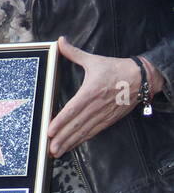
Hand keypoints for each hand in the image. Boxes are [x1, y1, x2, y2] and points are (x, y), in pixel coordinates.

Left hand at [47, 37, 154, 156]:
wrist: (143, 78)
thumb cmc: (116, 68)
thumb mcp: (94, 60)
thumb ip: (74, 53)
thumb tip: (60, 41)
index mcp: (90, 92)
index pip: (72, 110)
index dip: (60, 122)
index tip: (49, 131)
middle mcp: (96, 106)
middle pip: (76, 125)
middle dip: (62, 138)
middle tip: (50, 149)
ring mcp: (104, 114)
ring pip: (84, 131)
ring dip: (70, 142)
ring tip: (57, 152)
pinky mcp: (110, 119)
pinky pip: (94, 131)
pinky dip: (82, 140)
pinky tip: (73, 145)